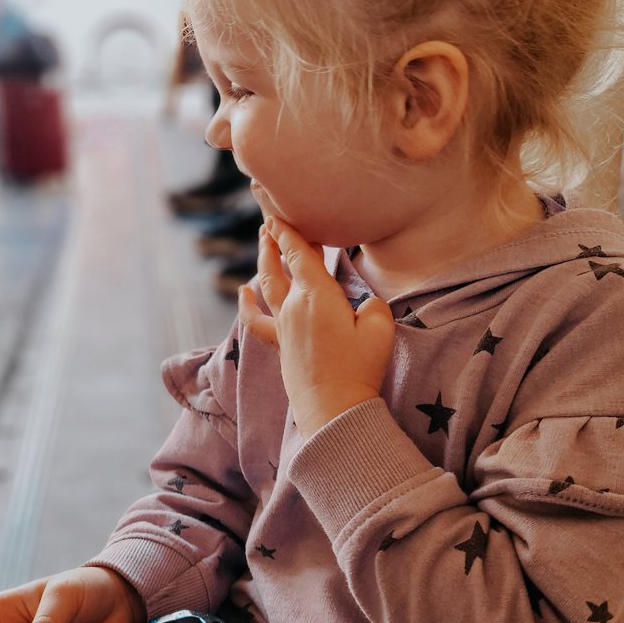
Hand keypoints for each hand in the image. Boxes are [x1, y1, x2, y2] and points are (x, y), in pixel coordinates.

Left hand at [238, 217, 394, 439]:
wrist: (334, 408)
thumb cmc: (359, 368)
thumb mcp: (380, 329)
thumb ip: (373, 306)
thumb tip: (364, 304)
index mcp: (317, 294)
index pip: (299, 253)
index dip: (288, 231)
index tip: (279, 214)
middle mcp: (293, 305)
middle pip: (279, 265)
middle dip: (274, 240)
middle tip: (270, 221)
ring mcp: (283, 326)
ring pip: (266, 286)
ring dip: (264, 262)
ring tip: (262, 243)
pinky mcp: (280, 346)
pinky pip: (256, 321)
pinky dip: (247, 305)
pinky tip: (243, 293)